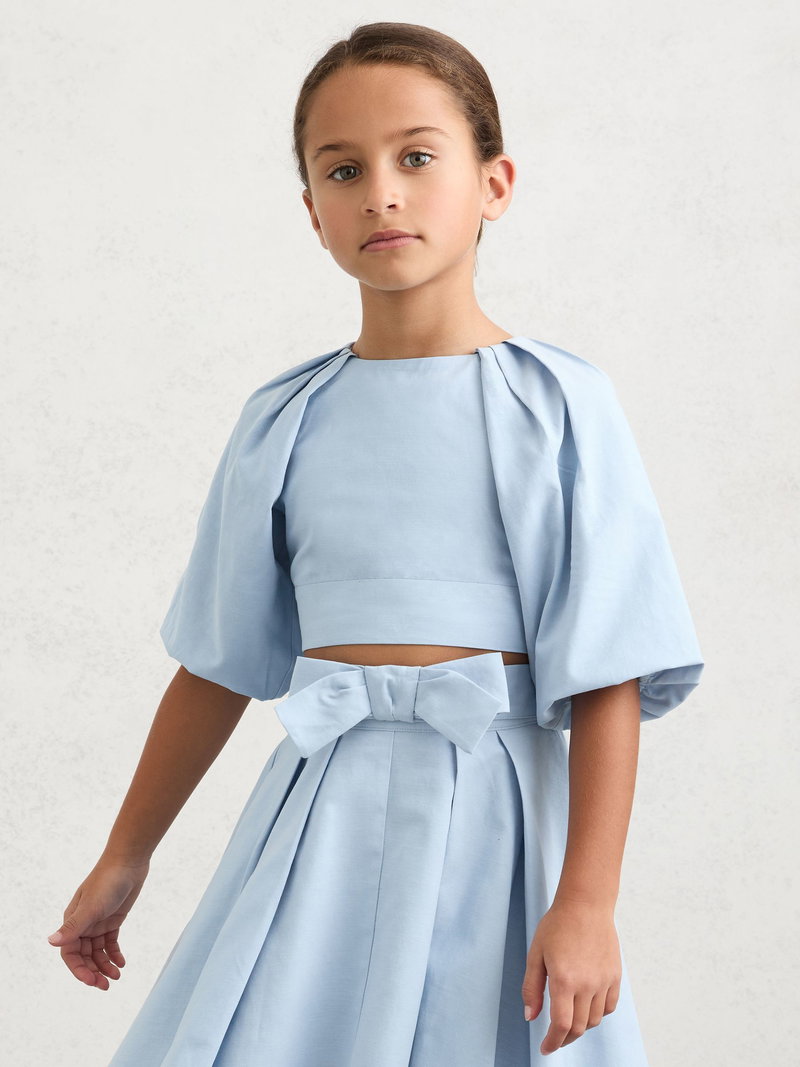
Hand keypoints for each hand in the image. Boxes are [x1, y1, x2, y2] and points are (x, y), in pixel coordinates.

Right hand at [46, 856, 149, 989]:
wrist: (128, 862)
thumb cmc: (107, 882)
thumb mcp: (91, 907)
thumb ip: (73, 927)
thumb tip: (51, 941)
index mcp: (72, 921)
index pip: (70, 953)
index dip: (79, 970)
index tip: (92, 981)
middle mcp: (83, 924)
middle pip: (84, 955)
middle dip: (94, 971)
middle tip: (106, 985)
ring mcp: (98, 922)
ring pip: (98, 951)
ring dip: (105, 965)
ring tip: (117, 976)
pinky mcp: (113, 919)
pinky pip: (110, 942)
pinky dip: (115, 953)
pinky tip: (122, 962)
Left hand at [522, 897, 621, 1055]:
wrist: (586, 904)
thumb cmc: (557, 925)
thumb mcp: (535, 954)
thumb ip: (532, 988)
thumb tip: (530, 1017)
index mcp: (564, 980)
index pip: (561, 1025)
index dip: (552, 1042)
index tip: (545, 1048)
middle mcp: (587, 984)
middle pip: (578, 1028)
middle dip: (564, 1039)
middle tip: (554, 1039)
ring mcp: (604, 981)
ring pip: (594, 1020)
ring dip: (580, 1027)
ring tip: (569, 1021)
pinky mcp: (615, 976)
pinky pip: (609, 1007)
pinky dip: (597, 1015)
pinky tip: (586, 1008)